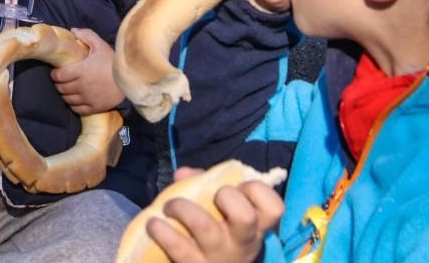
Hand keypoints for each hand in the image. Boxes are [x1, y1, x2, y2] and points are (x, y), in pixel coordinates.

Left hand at [50, 28, 123, 114]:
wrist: (130, 78)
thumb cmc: (113, 61)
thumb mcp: (100, 44)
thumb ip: (86, 35)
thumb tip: (73, 31)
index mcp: (81, 70)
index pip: (58, 76)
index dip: (55, 74)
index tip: (56, 72)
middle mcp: (82, 86)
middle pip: (61, 88)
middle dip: (59, 84)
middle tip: (62, 81)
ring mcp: (88, 98)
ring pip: (68, 100)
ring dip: (65, 95)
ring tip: (68, 90)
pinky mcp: (95, 107)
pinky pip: (78, 109)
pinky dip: (74, 105)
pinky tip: (76, 100)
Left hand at [147, 167, 284, 262]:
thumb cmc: (220, 234)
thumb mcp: (225, 214)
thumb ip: (206, 185)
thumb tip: (184, 174)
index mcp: (256, 227)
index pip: (274, 207)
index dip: (256, 190)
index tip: (239, 187)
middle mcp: (241, 243)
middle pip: (244, 216)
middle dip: (225, 196)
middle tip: (211, 196)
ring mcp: (218, 257)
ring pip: (205, 226)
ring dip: (182, 208)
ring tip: (168, 206)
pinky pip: (178, 248)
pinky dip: (162, 231)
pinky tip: (154, 224)